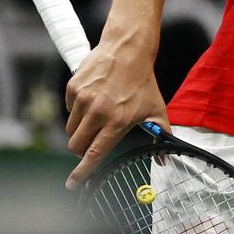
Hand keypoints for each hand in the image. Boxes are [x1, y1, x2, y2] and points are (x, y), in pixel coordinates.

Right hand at [64, 25, 168, 189]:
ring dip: (80, 129)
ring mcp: (83, 99)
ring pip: (71, 128)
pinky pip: (68, 109)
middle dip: (81, 150)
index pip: (95, 153)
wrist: (128, 49)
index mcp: (118, 120)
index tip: (73, 184)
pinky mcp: (73, 88)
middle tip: (91, 143)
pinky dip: (77, 110)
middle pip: (76, 145)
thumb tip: (165, 159)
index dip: (83, 172)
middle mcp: (98, 111)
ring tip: (98, 115)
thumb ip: (160, 134)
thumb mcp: (156, 108)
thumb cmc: (142, 81)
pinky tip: (93, 98)